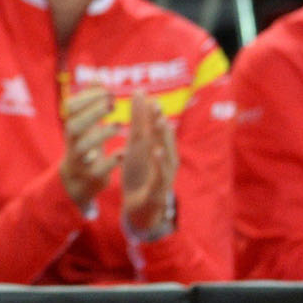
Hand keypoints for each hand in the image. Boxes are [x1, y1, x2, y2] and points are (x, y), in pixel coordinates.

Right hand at [59, 87, 121, 209]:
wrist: (76, 180)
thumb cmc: (84, 144)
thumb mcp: (84, 122)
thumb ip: (91, 100)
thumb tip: (97, 76)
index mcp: (71, 126)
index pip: (71, 107)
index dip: (87, 98)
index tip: (108, 91)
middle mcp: (72, 142)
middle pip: (74, 125)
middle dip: (92, 113)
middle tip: (112, 103)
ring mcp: (80, 160)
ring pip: (83, 148)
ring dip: (100, 135)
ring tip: (118, 126)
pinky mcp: (90, 176)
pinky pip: (97, 170)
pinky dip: (110, 161)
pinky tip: (123, 153)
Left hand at [118, 94, 177, 237]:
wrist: (139, 208)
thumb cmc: (140, 174)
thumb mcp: (136, 148)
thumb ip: (139, 124)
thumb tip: (140, 94)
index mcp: (156, 149)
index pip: (154, 129)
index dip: (151, 112)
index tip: (145, 94)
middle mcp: (163, 159)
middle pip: (163, 139)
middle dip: (160, 121)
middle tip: (155, 104)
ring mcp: (163, 174)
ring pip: (166, 155)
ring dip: (164, 139)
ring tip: (160, 123)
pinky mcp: (159, 189)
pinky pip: (161, 175)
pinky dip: (159, 163)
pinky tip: (156, 152)